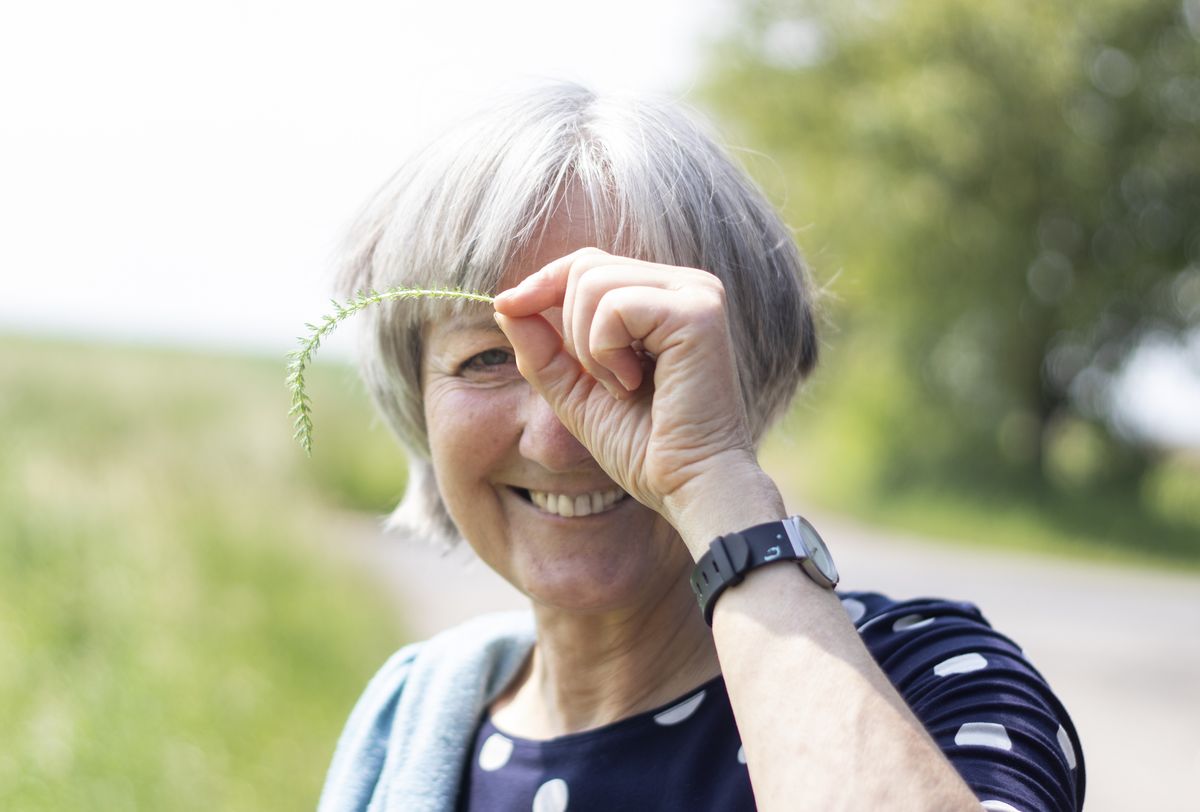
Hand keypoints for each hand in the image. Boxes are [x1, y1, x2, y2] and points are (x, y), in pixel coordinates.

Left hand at [494, 248, 781, 553]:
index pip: (588, 264)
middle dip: (570, 330)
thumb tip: (505, 303)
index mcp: (665, 296)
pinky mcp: (698, 313)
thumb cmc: (642, 446)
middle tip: (604, 382)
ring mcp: (697, 294)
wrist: (686, 486)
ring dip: (588, 347)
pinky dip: (606, 352)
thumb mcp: (574, 389)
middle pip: (585, 266)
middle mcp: (687, 285)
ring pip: (593, 282)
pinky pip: (615, 307)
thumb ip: (540, 347)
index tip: (506, 308)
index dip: (541, 284)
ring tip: (622, 387)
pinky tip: (635, 385)